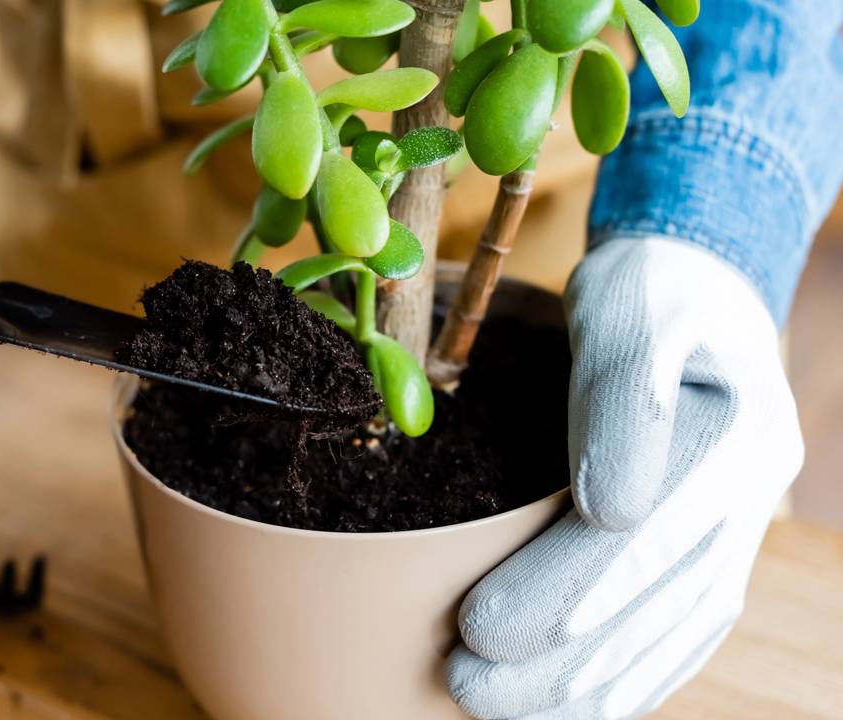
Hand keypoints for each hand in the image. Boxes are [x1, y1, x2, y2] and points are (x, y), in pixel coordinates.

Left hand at [447, 237, 802, 718]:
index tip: (478, 628)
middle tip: (463, 685)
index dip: (557, 593)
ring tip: (495, 710)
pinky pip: (681, 633)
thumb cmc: (650, 291)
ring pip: (668, 637)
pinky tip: (574, 707)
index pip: (640, 540)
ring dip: (584, 688)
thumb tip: (610, 511)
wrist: (700, 286)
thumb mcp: (630, 309)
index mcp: (734, 438)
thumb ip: (622, 399)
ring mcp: (739, 531)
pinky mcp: (715, 549)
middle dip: (556, 660)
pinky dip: (628, 679)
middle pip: (651, 606)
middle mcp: (748, 500)